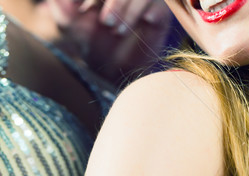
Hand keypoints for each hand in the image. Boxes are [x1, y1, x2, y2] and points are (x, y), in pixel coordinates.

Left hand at [46, 0, 171, 82]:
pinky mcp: (160, 15)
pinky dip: (153, 11)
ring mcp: (142, 2)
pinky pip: (160, 6)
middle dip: (116, 3)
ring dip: (130, 9)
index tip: (85, 9)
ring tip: (119, 31)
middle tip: (106, 23)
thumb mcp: (68, 23)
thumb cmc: (90, 44)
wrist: (112, 69)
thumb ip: (61, 4)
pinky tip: (146, 21)